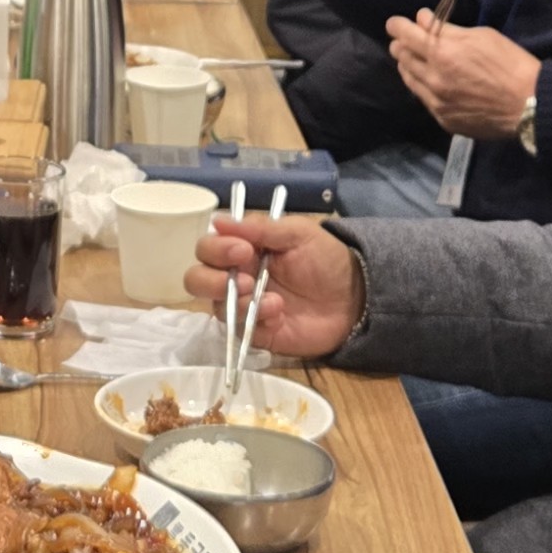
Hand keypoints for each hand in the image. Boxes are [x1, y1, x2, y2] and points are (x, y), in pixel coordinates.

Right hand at [182, 216, 361, 358]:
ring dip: (234, 301)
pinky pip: (238, 330)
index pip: (207, 248)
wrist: (355, 299)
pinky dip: (254, 320)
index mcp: (242, 250)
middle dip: (211, 279)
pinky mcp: (255, 332)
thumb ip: (262, 228)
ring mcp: (243, 307)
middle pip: (196, 279)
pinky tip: (278, 314)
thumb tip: (219, 220)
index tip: (243, 250)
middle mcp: (235, 277)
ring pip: (213, 307)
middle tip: (246, 279)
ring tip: (267, 299)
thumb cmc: (326, 260)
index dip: (216, 249)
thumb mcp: (299, 234)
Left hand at [384, 9, 540, 140]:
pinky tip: (431, 82)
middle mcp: (433, 79)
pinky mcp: (444, 120)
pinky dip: (422, 86)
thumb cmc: (510, 63)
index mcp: (442, 53)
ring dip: (408, 66)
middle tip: (407, 40)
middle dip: (401, 45)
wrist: (529, 104)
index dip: (396, 26)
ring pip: (408, 79)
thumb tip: (422, 18)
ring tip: (415, 59)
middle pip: (401, 57)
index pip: (405, 35)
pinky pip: (423, 99)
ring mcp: (436, 102)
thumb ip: (447, 29)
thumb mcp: (481, 36)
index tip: (395, 23)